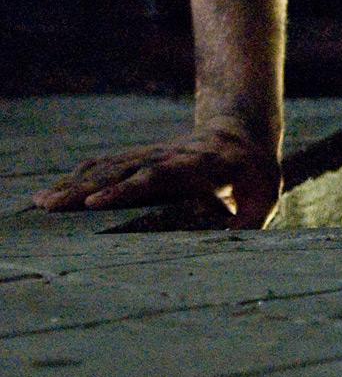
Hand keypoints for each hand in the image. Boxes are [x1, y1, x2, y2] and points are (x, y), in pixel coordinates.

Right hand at [32, 119, 281, 228]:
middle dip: (85, 188)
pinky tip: (56, 191)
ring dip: (74, 183)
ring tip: (41, 202)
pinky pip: (108, 165)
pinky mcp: (143, 158)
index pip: (157, 175)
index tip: (95, 202)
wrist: (244, 132)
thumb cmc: (256, 171)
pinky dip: (81, 176)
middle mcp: (169, 156)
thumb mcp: (265, 193)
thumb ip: (250, 219)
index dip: (126, 187)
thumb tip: (228, 244)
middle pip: (122, 170)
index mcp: (198, 165)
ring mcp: (153, 154)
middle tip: (50, 205)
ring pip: (109, 166)